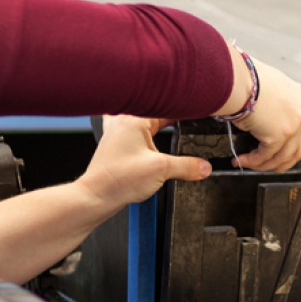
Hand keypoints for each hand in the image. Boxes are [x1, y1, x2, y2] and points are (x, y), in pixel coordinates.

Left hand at [81, 115, 212, 208]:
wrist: (96, 196)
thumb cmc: (118, 179)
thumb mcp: (161, 170)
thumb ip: (187, 166)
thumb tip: (204, 166)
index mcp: (135, 118)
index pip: (167, 105)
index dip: (185, 109)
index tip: (200, 112)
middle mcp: (124, 119)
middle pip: (156, 110)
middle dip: (174, 115)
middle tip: (192, 121)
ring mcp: (118, 131)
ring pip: (144, 119)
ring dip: (158, 122)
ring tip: (176, 125)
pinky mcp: (116, 144)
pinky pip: (134, 130)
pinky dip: (145, 132)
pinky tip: (151, 137)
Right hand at [233, 58, 300, 172]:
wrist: (237, 79)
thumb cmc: (245, 79)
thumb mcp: (269, 89)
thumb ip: (277, 106)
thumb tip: (268, 125)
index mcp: (299, 98)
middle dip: (288, 164)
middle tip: (276, 170)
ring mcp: (293, 125)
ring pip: (283, 157)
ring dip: (265, 164)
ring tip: (249, 163)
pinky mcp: (280, 135)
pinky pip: (266, 156)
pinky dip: (253, 162)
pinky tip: (243, 160)